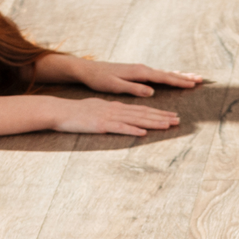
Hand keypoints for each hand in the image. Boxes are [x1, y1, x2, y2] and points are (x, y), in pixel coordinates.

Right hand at [47, 97, 183, 135]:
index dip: (157, 112)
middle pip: (143, 113)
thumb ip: (110, 112)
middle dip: (162, 116)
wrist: (59, 111)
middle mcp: (115, 109)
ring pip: (136, 119)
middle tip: (178, 120)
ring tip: (168, 125)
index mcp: (115, 106)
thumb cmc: (76, 113)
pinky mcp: (101, 125)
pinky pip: (120, 128)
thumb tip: (120, 116)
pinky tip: (143, 132)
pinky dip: (133, 130)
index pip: (140, 109)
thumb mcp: (96, 109)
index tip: (171, 115)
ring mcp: (109, 117)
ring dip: (153, 122)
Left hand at [59, 56, 205, 96]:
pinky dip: (168, 75)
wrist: (89, 69)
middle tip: (201, 79)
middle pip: (168, 73)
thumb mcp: (115, 86)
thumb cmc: (100, 79)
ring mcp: (140, 69)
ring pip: (164, 72)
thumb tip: (151, 92)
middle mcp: (142, 68)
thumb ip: (134, 88)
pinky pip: (158, 74)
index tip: (192, 84)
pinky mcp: (137, 72)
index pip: (163, 77)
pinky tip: (172, 77)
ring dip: (179, 75)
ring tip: (193, 77)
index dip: (178, 81)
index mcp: (139, 72)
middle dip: (184, 77)